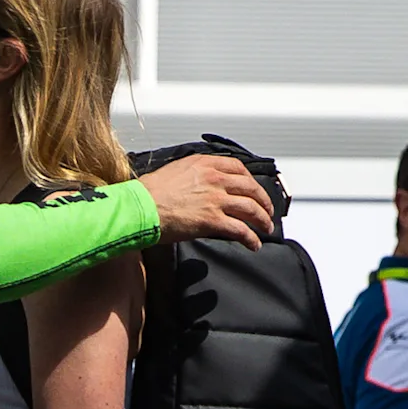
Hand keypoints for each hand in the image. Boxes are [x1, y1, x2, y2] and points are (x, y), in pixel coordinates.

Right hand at [139, 156, 272, 249]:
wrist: (140, 208)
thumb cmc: (148, 193)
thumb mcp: (174, 172)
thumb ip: (193, 175)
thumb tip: (200, 186)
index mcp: (203, 164)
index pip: (237, 168)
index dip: (250, 180)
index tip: (254, 189)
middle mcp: (214, 179)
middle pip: (250, 188)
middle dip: (263, 201)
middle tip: (267, 210)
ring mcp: (215, 199)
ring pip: (251, 208)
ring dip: (262, 220)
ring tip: (266, 228)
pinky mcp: (213, 220)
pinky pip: (241, 230)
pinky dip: (251, 238)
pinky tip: (254, 244)